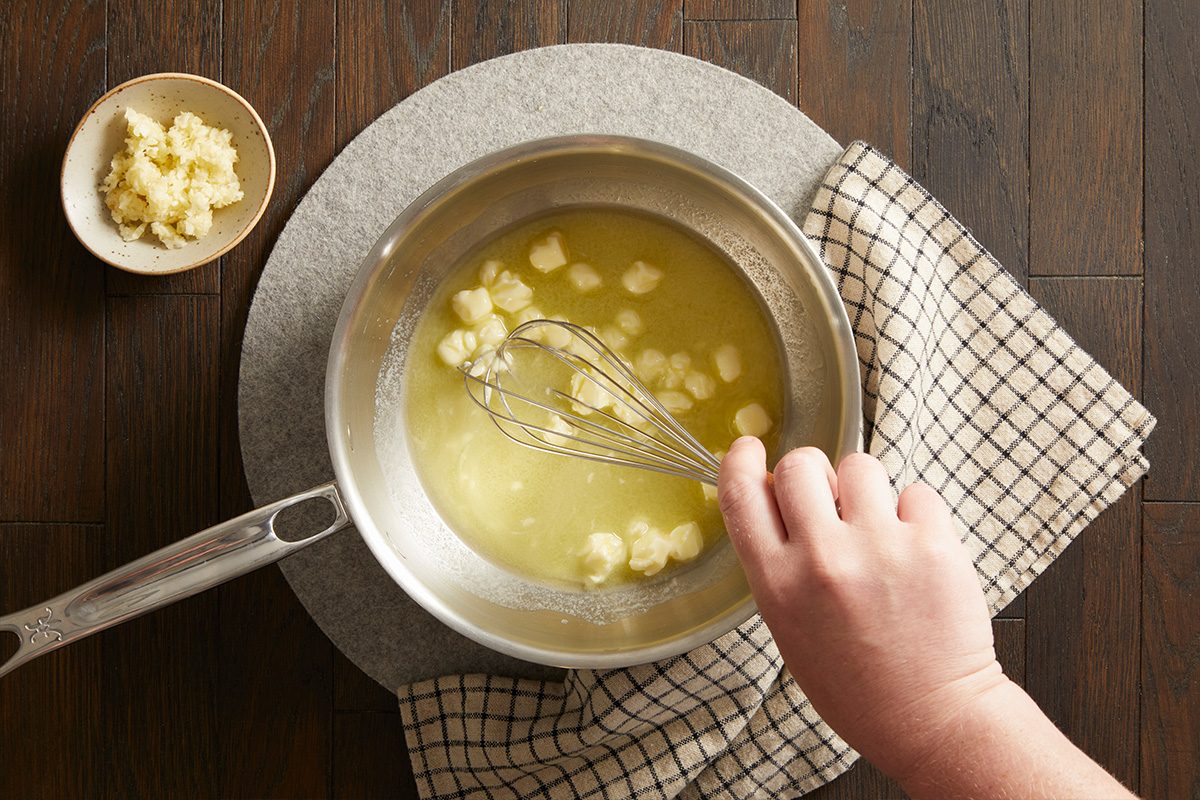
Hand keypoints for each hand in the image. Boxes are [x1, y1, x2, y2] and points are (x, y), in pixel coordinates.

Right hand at [717, 438, 1004, 778]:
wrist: (931, 718)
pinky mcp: (932, 544)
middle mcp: (822, 559)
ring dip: (867, 490)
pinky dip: (915, 513)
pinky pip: (915, 491)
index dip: (742, 460)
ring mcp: (879, 548)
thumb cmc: (856, 682)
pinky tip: (914, 550)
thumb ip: (778, 562)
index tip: (750, 449)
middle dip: (813, 474)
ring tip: (879, 533)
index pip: (741, 493)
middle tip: (830, 502)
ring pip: (861, 466)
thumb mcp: (789, 627)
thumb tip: (781, 498)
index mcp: (777, 584)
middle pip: (800, 464)